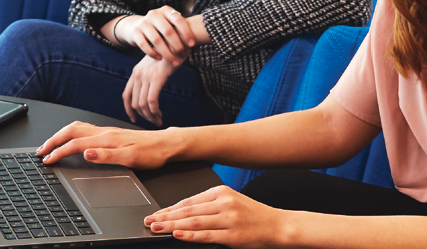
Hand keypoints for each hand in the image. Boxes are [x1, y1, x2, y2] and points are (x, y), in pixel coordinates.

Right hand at [37, 121, 175, 168]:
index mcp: (108, 138)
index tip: (46, 160)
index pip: (76, 144)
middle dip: (54, 140)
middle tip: (41, 151)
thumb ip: (107, 156)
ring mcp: (109, 131)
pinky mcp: (113, 133)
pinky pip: (87, 129)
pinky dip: (73, 134)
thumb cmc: (152, 153)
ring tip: (51, 144)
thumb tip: (85, 153)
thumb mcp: (130, 158)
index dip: (58, 152)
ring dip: (62, 135)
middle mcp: (106, 132)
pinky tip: (73, 139)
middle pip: (73, 131)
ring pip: (79, 128)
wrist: (167, 144)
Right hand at [119, 6, 194, 65]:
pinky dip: (153, 53)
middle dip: (177, 45)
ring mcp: (143, 23)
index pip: (178, 19)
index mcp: (166, 10)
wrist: (136, 26)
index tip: (192, 45)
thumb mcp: (171, 25)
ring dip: (167, 53)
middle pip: (168, 31)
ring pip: (157, 40)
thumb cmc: (161, 28)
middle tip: (183, 55)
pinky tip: (159, 58)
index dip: (186, 32)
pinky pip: (144, 45)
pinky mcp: (135, 32)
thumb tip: (198, 49)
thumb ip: (183, 34)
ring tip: (174, 62)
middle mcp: (154, 14)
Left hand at [123, 55, 183, 125]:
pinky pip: (152, 100)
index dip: (128, 110)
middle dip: (143, 116)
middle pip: (134, 103)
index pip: (126, 95)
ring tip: (158, 120)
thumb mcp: (156, 62)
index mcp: (136, 71)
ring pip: (142, 104)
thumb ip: (151, 74)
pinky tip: (160, 115)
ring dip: (150, 116)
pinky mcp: (157, 77)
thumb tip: (152, 88)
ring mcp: (147, 76)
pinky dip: (155, 111)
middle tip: (153, 121)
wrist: (179, 37)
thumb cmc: (171, 50)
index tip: (135, 119)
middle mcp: (138, 74)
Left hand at [144, 185, 284, 247]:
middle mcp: (224, 202)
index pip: (189, 200)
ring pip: (194, 222)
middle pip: (188, 210)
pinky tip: (177, 235)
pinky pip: (207, 235)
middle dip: (166, 216)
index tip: (156, 213)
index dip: (170, 208)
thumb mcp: (232, 202)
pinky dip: (190, 235)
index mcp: (222, 191)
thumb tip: (184, 213)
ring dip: (172, 226)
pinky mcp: (232, 234)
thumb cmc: (254, 216)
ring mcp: (228, 218)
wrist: (277, 225)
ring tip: (156, 228)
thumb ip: (211, 205)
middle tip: (149, 221)